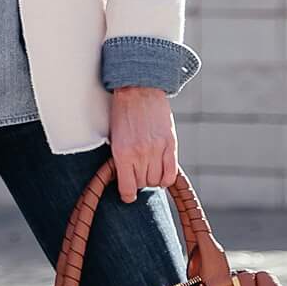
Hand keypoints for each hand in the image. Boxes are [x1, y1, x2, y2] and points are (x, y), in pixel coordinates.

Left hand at [108, 86, 178, 201]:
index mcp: (122, 152)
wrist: (139, 89)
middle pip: (142, 184)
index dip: (127, 195)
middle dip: (139, 182)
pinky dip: (166, 178)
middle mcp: (139, 153)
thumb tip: (126, 179)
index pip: (127, 188)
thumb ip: (121, 157)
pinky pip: (171, 173)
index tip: (128, 196)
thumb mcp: (115, 136)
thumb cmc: (124, 112)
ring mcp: (156, 149)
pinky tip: (162, 174)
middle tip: (137, 173)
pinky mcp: (170, 143)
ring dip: (152, 179)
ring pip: (156, 180)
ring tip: (149, 169)